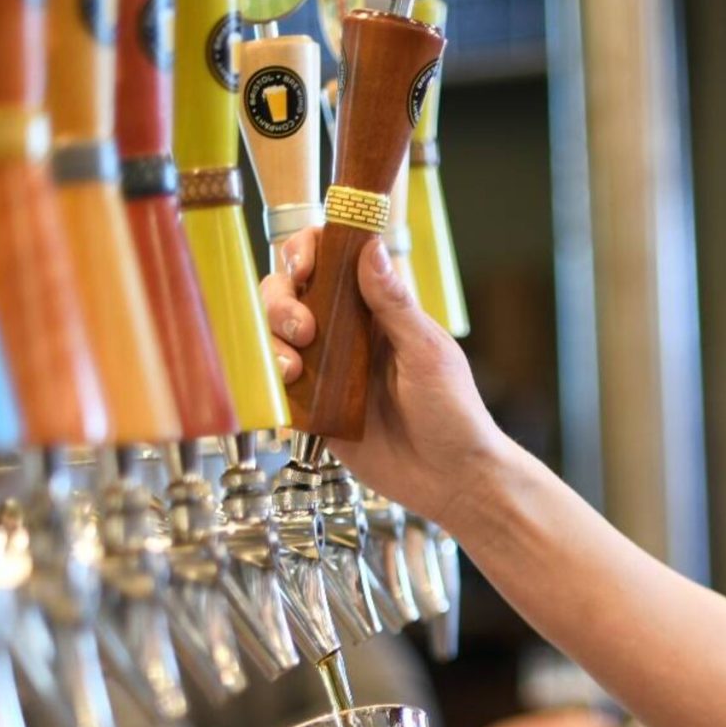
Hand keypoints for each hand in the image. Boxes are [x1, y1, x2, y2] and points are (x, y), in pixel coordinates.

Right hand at [261, 232, 510, 525]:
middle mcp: (347, 334)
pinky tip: (287, 385)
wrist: (452, 480)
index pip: (332, 262)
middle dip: (281, 300)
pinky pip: (278, 385)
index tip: (304, 265)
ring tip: (293, 366)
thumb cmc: (454, 413)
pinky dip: (271, 379)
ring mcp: (328, 371)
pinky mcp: (315, 410)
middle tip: (303, 327)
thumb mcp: (426, 352)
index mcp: (378, 311)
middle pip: (291, 294)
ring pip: (277, 336)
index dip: (307, 251)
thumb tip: (370, 246)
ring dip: (272, 339)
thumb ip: (394, 302)